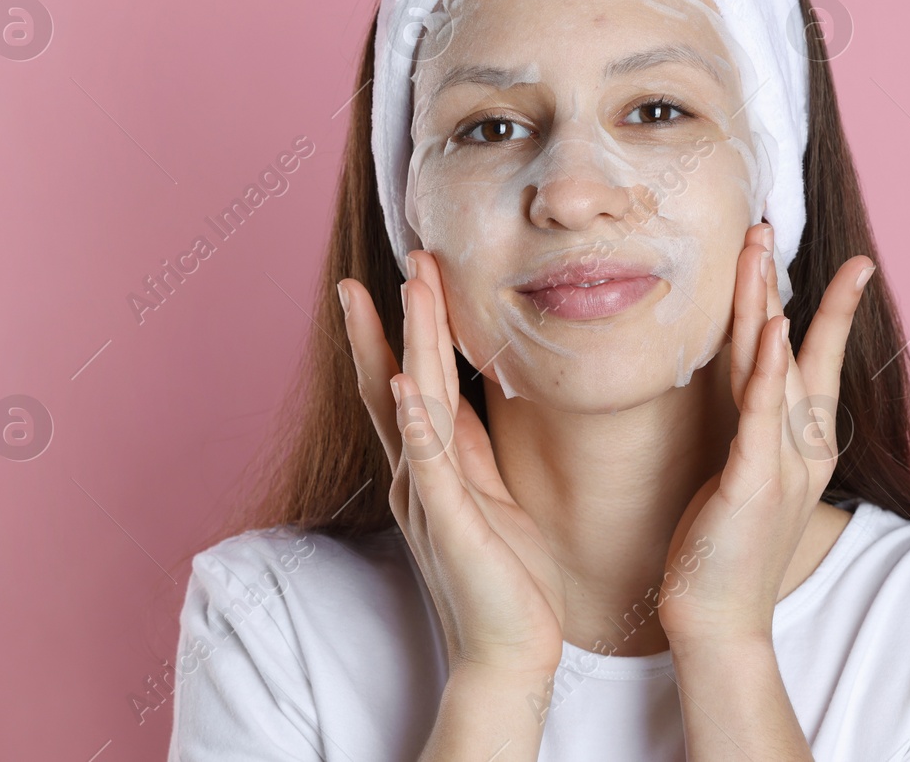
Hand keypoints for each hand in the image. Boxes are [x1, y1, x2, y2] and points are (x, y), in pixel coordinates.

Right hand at [339, 251, 566, 680]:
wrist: (510, 652)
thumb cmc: (505, 578)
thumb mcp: (488, 496)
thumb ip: (469, 450)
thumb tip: (462, 402)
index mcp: (430, 468)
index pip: (408, 383)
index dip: (402, 328)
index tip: (402, 274)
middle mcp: (418, 476)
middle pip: (400, 379)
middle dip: (399, 317)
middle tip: (402, 257)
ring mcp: (430, 498)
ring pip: (415, 404)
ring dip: (411, 343)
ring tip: (409, 288)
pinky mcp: (452, 524)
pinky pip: (430, 464)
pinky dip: (416, 423)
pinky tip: (407, 384)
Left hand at [656, 223, 873, 650]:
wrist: (718, 620)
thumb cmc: (724, 552)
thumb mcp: (744, 480)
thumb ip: (752, 435)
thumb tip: (748, 394)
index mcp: (801, 444)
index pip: (815, 361)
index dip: (829, 309)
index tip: (847, 262)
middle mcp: (801, 446)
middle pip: (795, 348)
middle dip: (784, 283)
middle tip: (771, 225)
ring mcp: (782, 463)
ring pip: (777, 366)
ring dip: (767, 303)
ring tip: (759, 248)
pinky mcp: (753, 482)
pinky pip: (760, 413)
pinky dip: (767, 368)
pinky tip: (771, 327)